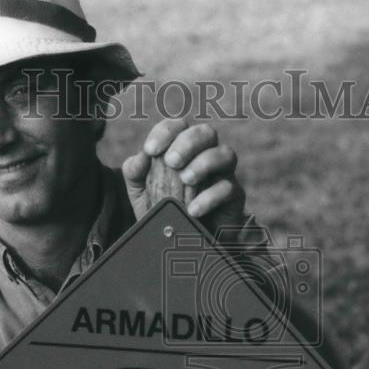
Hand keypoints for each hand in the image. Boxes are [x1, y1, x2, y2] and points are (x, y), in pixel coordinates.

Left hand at [122, 118, 246, 235]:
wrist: (180, 242)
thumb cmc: (162, 207)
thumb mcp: (140, 191)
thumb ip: (135, 172)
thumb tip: (140, 158)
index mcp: (184, 147)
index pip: (179, 126)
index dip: (165, 132)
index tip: (150, 150)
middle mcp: (206, 154)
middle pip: (206, 132)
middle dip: (188, 143)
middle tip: (171, 161)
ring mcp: (223, 174)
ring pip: (226, 154)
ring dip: (205, 163)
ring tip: (186, 180)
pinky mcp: (233, 197)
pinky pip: (228, 188)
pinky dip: (210, 197)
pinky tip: (192, 209)